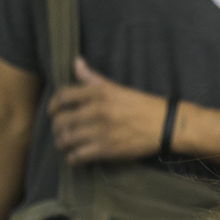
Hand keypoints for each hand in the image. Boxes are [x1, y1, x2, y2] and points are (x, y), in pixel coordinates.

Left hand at [49, 58, 165, 163]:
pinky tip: (74, 157)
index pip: (63, 96)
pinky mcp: (107, 150)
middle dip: (56, 126)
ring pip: (67, 139)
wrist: (166, 125)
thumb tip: (76, 62)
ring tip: (65, 143)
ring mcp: (101, 132)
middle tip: (59, 129)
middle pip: (61, 120)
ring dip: (62, 143)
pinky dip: (72, 157)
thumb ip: (93, 78)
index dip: (53, 105)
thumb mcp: (118, 88)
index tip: (53, 111)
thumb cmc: (143, 105)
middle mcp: (97, 111)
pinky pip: (79, 155)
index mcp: (99, 93)